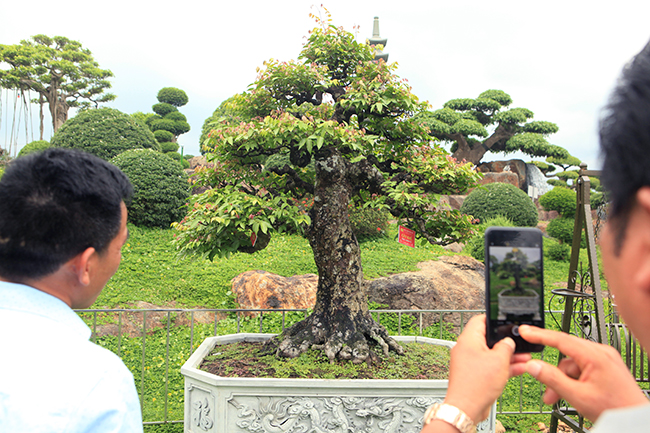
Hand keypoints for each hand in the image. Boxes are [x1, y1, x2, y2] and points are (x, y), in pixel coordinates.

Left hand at [443, 315, 530, 422]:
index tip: (506, 322)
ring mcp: (469, 362)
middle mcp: (466, 349)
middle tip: (520, 345)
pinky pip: (490, 366)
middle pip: (488, 339)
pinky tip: (519, 369)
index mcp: (468, 339)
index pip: (479, 320)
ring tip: (525, 358)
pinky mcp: (474, 375)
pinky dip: (503, 367)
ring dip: (508, 356)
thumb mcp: (499, 361)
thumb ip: (506, 347)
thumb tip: (508, 342)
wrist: (466, 408)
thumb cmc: (476, 384)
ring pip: (491, 354)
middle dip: (506, 342)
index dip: (494, 319)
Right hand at [519, 325, 647, 420]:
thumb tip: (533, 365)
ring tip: (556, 396)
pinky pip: (583, 367)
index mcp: (595, 355)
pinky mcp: (607, 367)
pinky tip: (572, 393)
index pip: (561, 339)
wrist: (634, 419)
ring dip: (562, 378)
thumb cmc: (614, 408)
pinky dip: (573, 379)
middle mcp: (601, 352)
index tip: (525, 331)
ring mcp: (605, 359)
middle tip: (534, 372)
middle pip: (566, 352)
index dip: (539, 334)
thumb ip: (552, 379)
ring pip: (573, 362)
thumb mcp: (577, 395)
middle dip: (551, 368)